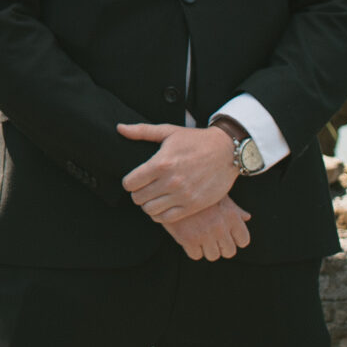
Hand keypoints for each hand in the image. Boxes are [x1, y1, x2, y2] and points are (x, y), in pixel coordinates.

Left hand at [117, 122, 238, 222]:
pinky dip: (160, 214)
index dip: (129, 182)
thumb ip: (142, 131)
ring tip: (153, 197)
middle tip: (144, 188)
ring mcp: (182, 195)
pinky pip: (167, 218)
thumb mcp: (169, 131)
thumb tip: (120, 128)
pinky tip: (163, 205)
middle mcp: (170, 181)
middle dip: (137, 193)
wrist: (227, 151)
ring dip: (148, 205)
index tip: (134, 180)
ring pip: (150, 210)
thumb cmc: (196, 140)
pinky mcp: (193, 205)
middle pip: (138, 198)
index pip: (130, 183)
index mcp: (161, 163)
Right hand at [162, 196, 252, 260]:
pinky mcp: (188, 239)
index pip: (243, 240)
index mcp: (231, 216)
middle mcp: (221, 227)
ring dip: (206, 249)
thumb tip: (246, 217)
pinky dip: (191, 249)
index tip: (225, 235)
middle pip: (229, 251)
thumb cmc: (197, 188)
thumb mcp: (219, 194)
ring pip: (212, 255)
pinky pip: (195, 255)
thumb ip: (234, 209)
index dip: (234, 239)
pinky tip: (187, 236)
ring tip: (198, 235)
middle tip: (210, 237)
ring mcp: (205, 234)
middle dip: (220, 246)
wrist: (171, 186)